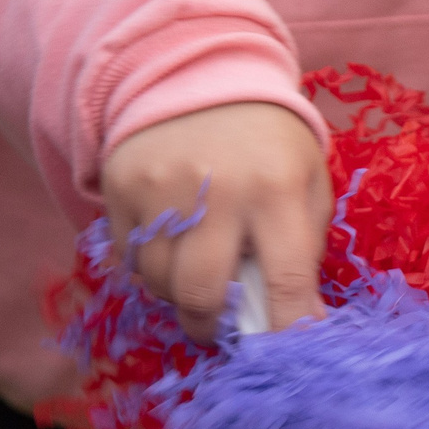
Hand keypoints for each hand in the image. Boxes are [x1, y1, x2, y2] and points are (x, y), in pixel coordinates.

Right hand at [104, 103, 330, 343]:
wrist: (200, 72)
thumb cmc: (268, 142)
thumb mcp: (307, 181)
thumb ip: (307, 248)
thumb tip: (302, 320)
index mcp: (277, 190)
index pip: (286, 281)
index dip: (285, 331)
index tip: (282, 357)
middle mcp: (217, 190)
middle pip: (203, 293)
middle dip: (212, 326)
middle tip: (220, 329)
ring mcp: (162, 187)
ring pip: (159, 281)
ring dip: (178, 296)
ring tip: (195, 278)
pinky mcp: (122, 184)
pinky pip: (130, 256)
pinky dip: (149, 266)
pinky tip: (170, 247)